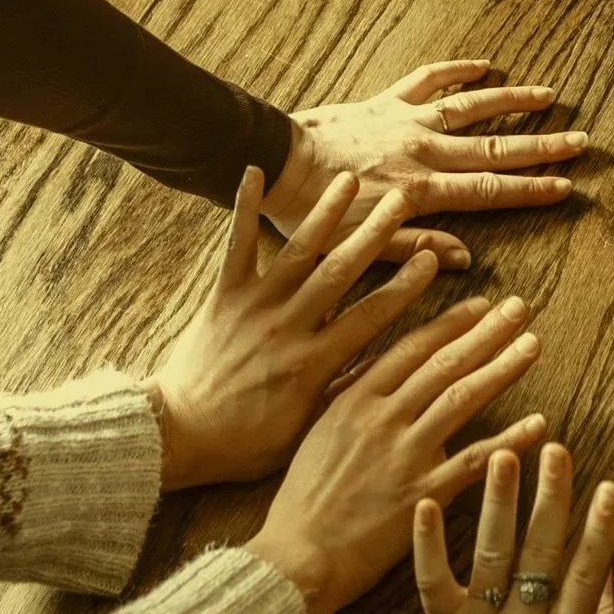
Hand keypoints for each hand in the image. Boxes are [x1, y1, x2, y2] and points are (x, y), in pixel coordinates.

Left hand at [150, 170, 443, 484]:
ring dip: (324, 212)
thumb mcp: (305, 430)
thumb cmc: (244, 442)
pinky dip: (243, 208)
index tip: (433, 257)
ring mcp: (254, 307)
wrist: (180, 436)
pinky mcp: (224, 296)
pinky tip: (252, 170)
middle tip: (402, 198)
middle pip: (341, 271)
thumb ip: (344, 393)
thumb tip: (388, 367)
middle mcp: (288, 327)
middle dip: (375, 232)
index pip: (371, 316)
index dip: (405, 285)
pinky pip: (236, 245)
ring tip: (346, 178)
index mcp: (313, 362)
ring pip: (297, 251)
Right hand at [250, 290, 546, 613]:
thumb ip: (350, 400)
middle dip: (486, 332)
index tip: (482, 305)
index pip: (411, 348)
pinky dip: (509, 440)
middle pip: (443, 364)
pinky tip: (538, 423)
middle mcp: (382, 419)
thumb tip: (377, 371)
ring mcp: (404, 455)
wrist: (295, 556)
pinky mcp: (422, 494)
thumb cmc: (301, 502)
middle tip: (520, 308)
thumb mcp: (316, 435)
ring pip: (461, 399)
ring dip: (502, 369)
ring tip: (533, 345)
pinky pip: (473, 460)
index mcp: (354, 401)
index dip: (451, 324)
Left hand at [267, 62, 591, 270]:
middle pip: (495, 147)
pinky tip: (481, 64)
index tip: (567, 185)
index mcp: (421, 190)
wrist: (277, 162)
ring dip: (511, 99)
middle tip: (580, 140)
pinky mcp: (384, 102)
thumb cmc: (315, 213)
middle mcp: (422, 150)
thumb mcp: (362, 247)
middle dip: (541, 145)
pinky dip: (455, 70)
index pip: (490, 190)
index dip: (532, 189)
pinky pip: (426, 79)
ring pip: (470, 106)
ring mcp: (406, 120)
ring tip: (548, 94)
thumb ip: (416, 248)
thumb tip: (465, 258)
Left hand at [384, 438, 613, 613]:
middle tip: (560, 450)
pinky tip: (426, 504)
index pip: (590, 576)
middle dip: (554, 497)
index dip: (604, 530)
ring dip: (499, 503)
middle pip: (544, 552)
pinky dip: (428, 544)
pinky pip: (434, 581)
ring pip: (493, 554)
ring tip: (504, 454)